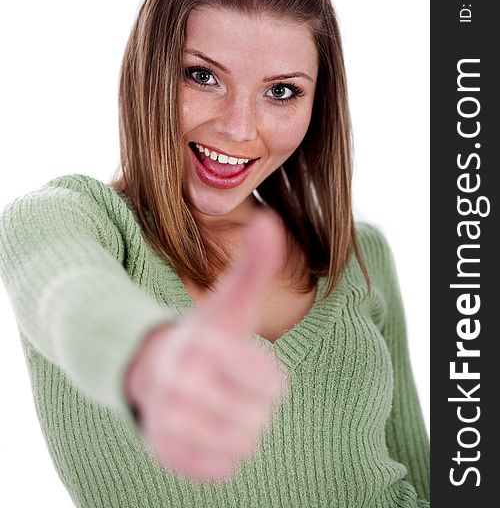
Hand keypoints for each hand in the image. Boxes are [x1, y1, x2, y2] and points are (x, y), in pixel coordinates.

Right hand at [125, 209, 289, 482]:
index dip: (269, 379)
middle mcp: (179, 384)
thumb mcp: (230, 301)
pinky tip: (209, 427)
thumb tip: (271, 220)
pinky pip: (221, 469)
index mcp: (201, 345)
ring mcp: (168, 420)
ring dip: (240, 428)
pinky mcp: (164, 451)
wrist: (152, 366)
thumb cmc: (206, 334)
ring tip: (222, 406)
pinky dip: (224, 453)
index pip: (271, 386)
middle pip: (258, 419)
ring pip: (242, 445)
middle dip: (254, 404)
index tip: (252, 367)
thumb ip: (253, 264)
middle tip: (232, 387)